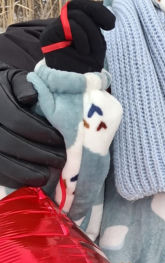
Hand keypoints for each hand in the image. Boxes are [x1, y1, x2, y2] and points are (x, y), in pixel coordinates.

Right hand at [0, 66, 65, 187]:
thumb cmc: (12, 90)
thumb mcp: (17, 80)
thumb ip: (25, 86)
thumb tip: (30, 97)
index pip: (17, 119)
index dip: (40, 131)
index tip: (60, 139)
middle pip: (10, 144)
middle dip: (39, 154)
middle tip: (61, 160)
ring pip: (2, 162)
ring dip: (28, 172)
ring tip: (50, 175)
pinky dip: (16, 180)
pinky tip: (34, 181)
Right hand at [40, 0, 115, 73]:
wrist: (76, 87)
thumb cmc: (88, 65)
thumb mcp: (97, 41)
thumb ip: (95, 24)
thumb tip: (102, 5)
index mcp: (72, 24)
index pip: (82, 6)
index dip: (98, 9)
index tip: (111, 25)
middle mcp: (61, 24)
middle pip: (78, 4)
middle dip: (98, 12)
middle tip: (110, 27)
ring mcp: (53, 29)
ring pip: (76, 15)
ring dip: (91, 33)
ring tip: (90, 50)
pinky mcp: (48, 36)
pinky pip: (70, 25)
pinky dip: (82, 38)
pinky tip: (82, 51)